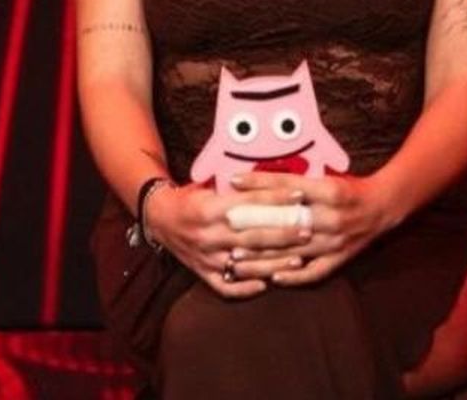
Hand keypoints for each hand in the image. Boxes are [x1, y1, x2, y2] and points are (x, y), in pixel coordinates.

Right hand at [143, 182, 307, 298]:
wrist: (159, 218)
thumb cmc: (190, 198)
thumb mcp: (208, 184)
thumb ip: (237, 188)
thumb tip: (274, 178)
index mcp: (209, 208)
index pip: (249, 204)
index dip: (276, 199)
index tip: (299, 196)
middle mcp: (207, 235)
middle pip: (253, 237)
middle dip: (284, 234)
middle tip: (308, 230)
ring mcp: (205, 258)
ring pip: (246, 264)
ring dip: (274, 264)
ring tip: (300, 260)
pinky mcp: (202, 273)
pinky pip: (227, 286)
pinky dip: (247, 288)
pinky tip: (267, 285)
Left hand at [228, 171, 399, 286]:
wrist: (383, 206)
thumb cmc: (349, 189)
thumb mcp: (325, 177)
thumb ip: (294, 181)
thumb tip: (257, 178)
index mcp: (328, 190)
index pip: (286, 187)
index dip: (258, 183)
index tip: (233, 181)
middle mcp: (332, 216)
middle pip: (286, 222)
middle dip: (254, 224)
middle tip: (225, 227)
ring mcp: (335, 241)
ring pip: (293, 251)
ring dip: (264, 255)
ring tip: (237, 257)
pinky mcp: (340, 259)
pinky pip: (314, 272)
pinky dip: (293, 276)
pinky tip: (272, 278)